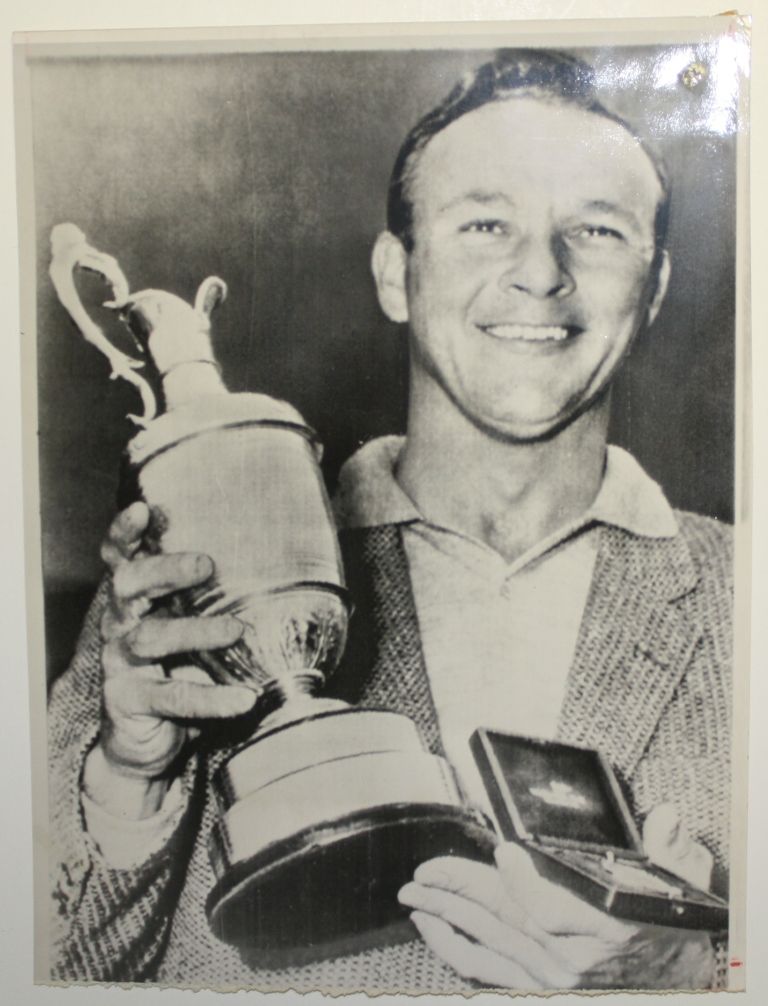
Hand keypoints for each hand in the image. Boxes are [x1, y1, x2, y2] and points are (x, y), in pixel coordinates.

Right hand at [86, 501, 255, 815]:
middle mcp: (121, 623)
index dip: (125, 533)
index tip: (142, 509)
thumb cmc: (179, 670)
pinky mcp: (129, 702)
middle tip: (205, 565)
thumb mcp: (194, 631)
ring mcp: (119, 663)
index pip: (120, 557)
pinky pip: (172, 697)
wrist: (144, 742)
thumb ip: (223, 605)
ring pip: (151, 638)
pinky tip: (244, 698)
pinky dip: (212, 698)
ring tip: (237, 630)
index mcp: (136, 599)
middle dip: (164, 570)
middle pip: (128, 585)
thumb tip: (304, 577)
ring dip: (197, 631)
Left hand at [398, 804, 714, 989]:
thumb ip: (672, 849)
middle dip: (459, 893)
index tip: (504, 850)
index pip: (555, 910)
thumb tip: (666, 817)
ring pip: (488, 945)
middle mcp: (572, 960)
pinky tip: (431, 927)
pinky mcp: (535, 988)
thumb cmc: (670, 923)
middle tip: (423, 873)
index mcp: (606, 930)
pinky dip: (453, 949)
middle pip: (506, 922)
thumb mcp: (683, 883)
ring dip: (446, 918)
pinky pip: (485, 971)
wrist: (675, 979)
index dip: (525, 882)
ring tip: (414, 895)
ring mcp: (550, 977)